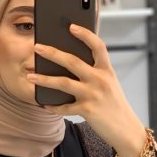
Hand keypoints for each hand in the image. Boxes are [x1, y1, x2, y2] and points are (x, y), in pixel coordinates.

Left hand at [27, 25, 156, 156]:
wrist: (126, 130)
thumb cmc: (115, 106)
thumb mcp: (110, 85)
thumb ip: (95, 73)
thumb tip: (69, 65)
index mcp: (107, 71)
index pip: (98, 46)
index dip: (85, 34)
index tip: (71, 26)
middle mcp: (100, 80)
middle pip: (73, 61)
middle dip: (52, 53)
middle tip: (37, 47)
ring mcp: (93, 95)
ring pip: (63, 83)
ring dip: (44, 79)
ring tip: (30, 76)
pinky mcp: (87, 110)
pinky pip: (64, 107)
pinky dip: (53, 106)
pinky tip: (45, 104)